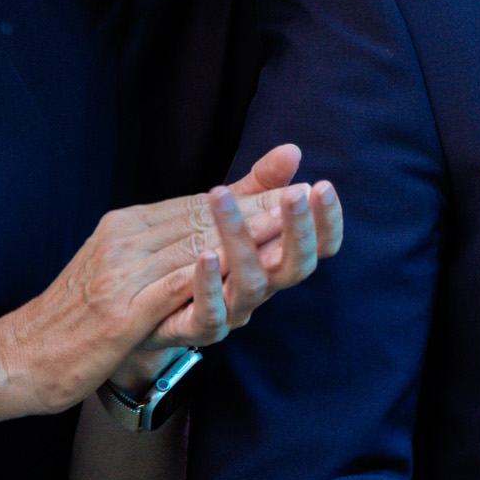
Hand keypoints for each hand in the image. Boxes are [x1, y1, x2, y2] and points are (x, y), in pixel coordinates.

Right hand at [0, 144, 341, 418]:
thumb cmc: (79, 320)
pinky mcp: (117, 314)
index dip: (248, 196)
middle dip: (257, 208)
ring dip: (244, 234)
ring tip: (287, 223)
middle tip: (307, 197)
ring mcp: (119, 276)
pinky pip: (166, 290)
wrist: (18, 357)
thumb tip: (220, 220)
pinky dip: (201, 277)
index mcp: (126, 227)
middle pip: (201, 219)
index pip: (196, 205)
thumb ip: (174, 245)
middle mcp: (123, 242)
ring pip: (191, 247)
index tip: (295, 187)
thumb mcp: (124, 272)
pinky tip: (231, 266)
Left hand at [116, 143, 342, 375]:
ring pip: (251, 284)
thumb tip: (292, 150)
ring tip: (223, 197)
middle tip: (297, 194)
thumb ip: (261, 187)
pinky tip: (203, 254)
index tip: (324, 187)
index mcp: (276, 260)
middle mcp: (263, 287)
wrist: (152, 311)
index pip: (318, 246)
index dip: (327, 222)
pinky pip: (210, 314)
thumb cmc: (201, 259)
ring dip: (242, 242)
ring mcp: (233, 311)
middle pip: (296, 267)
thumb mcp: (232, 217)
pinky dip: (208, 285)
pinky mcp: (198, 329)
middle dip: (299, 231)